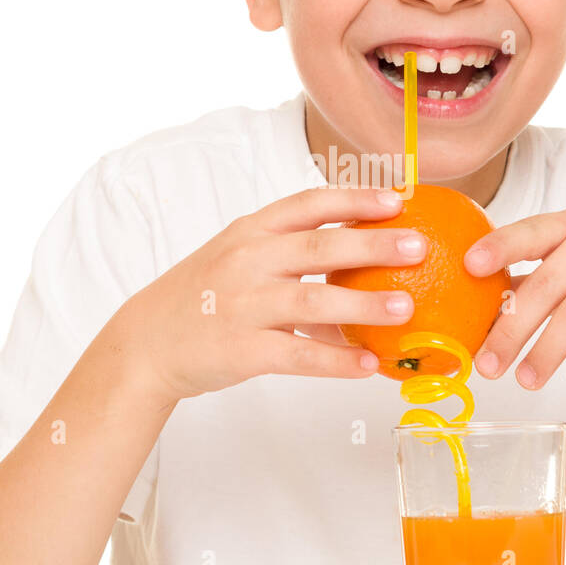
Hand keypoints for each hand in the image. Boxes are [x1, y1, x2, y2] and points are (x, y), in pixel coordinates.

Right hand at [130, 187, 426, 400]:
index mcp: (250, 232)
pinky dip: (336, 361)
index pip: (309, 204)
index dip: (355, 199)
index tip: (398, 199)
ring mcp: (243, 306)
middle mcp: (247, 262)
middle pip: (319, 247)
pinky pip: (298, 356)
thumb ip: (291, 255)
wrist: (145, 344)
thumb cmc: (203, 297)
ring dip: (364, 304)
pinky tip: (369, 365)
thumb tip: (361, 256)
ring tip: (407, 308)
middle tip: (419, 246)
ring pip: (313, 301)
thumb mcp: (239, 259)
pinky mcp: (242, 350)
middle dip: (373, 244)